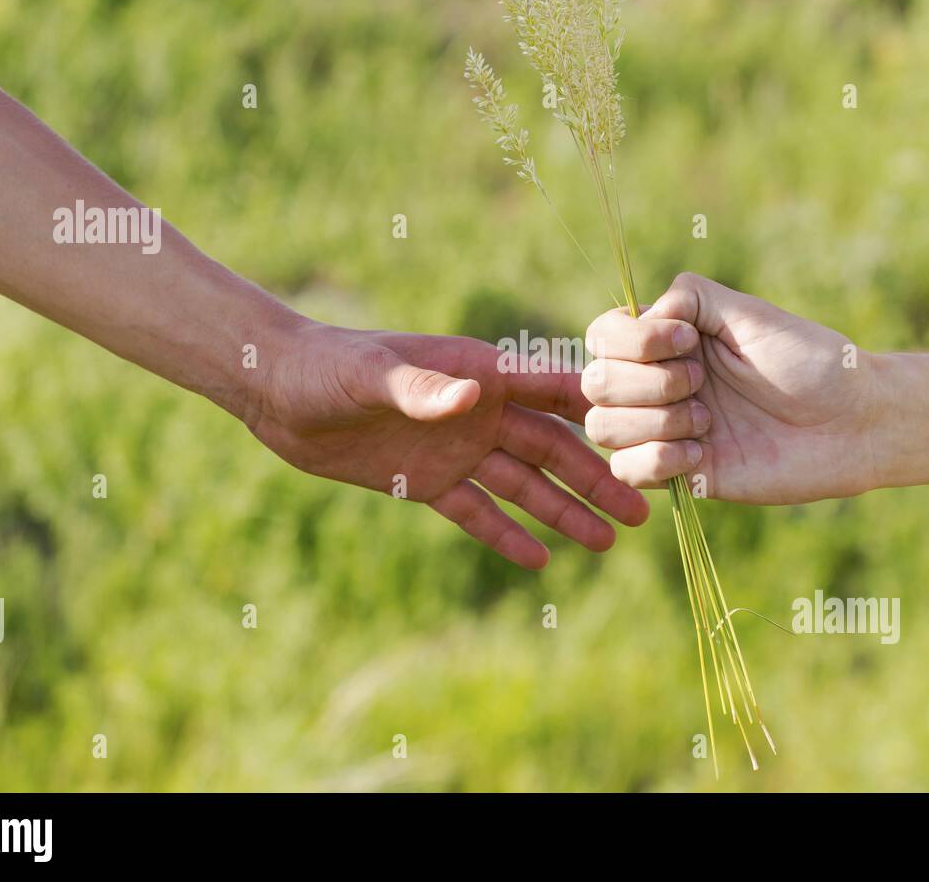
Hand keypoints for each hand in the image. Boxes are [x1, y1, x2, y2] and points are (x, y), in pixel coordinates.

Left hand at [248, 320, 648, 567]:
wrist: (278, 392)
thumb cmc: (326, 366)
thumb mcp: (369, 373)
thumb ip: (419, 387)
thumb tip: (467, 398)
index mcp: (476, 372)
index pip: (550, 389)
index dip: (597, 409)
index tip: (649, 427)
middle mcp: (478, 411)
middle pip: (551, 449)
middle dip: (596, 478)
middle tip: (642, 509)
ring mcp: (456, 448)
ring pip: (524, 486)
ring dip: (564, 513)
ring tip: (608, 542)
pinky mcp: (427, 482)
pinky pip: (476, 513)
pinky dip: (506, 536)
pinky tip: (540, 562)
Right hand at [581, 273, 881, 503]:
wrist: (851, 424)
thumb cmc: (810, 362)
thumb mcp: (750, 314)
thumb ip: (691, 297)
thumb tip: (642, 316)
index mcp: (668, 342)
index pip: (602, 335)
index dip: (630, 340)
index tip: (687, 339)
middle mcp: (656, 384)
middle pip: (594, 383)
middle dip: (645, 382)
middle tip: (703, 382)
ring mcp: (662, 431)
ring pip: (601, 427)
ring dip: (652, 421)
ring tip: (707, 419)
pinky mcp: (678, 475)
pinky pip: (626, 470)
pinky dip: (657, 460)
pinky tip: (701, 454)